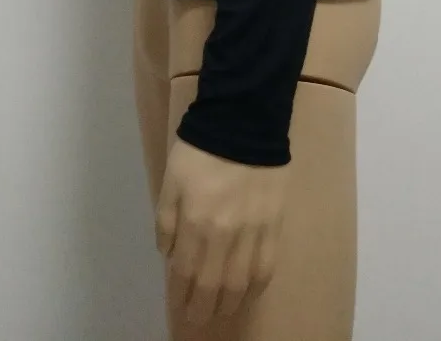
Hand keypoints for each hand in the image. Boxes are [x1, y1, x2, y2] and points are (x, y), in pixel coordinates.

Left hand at [155, 136, 289, 325]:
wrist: (244, 122)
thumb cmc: (201, 149)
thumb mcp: (171, 179)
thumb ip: (166, 219)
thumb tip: (169, 254)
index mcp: (196, 223)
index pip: (186, 274)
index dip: (181, 296)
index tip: (180, 307)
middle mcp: (225, 235)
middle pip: (214, 287)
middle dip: (204, 309)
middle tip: (199, 318)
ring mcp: (253, 232)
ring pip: (242, 283)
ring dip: (231, 303)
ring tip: (223, 310)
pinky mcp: (274, 225)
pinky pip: (267, 266)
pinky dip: (257, 286)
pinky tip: (250, 293)